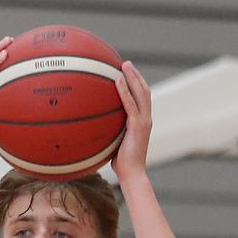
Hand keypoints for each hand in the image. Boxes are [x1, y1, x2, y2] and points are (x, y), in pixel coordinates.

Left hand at [111, 61, 151, 180]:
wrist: (132, 174)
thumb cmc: (121, 163)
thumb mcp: (114, 144)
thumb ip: (108, 133)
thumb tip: (92, 129)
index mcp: (142, 122)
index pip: (142, 98)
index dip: (137, 84)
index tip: (127, 73)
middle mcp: (146, 119)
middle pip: (144, 90)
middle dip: (136, 75)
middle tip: (125, 63)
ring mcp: (144, 121)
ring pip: (141, 93)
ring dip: (133, 77)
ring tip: (124, 65)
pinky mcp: (138, 126)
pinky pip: (131, 105)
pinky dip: (124, 92)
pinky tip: (117, 81)